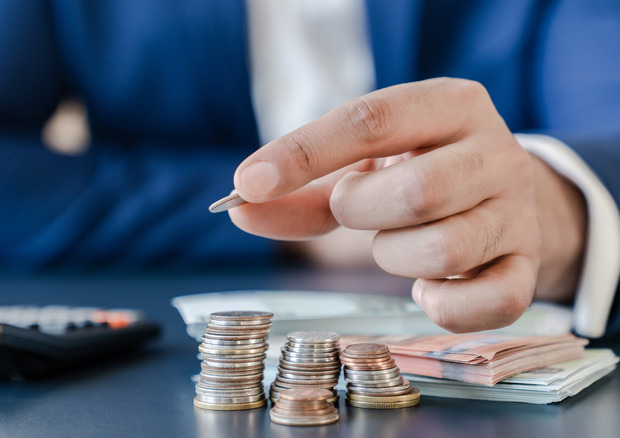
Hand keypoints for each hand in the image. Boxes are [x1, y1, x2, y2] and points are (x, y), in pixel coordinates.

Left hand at [229, 78, 585, 332]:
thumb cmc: (415, 174)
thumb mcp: (362, 167)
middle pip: (416, 192)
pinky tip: (429, 287)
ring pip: (445, 249)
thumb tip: (240, 208)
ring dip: (395, 256)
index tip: (249, 183)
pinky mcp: (529, 265)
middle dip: (361, 211)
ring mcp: (518, 210)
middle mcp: (495, 151)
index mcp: (449, 105)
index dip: (303, 154)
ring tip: (395, 243)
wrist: (501, 197)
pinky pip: (493, 302)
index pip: (371, 121)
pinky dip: (445, 305)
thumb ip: (301, 188)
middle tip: (356, 209)